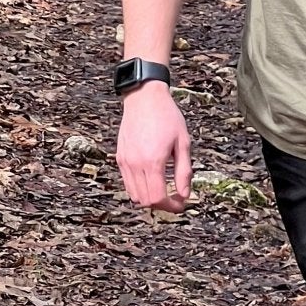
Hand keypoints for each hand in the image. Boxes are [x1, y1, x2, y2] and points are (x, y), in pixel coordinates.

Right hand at [117, 82, 192, 212]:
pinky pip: (128, 183)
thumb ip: (184, 171)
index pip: (158, 198)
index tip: (181, 205)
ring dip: (150, 198)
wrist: (144, 98)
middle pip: (145, 201)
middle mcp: (135, 164)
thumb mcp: (182, 143)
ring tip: (165, 191)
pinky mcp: (120, 158)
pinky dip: (139, 189)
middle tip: (176, 200)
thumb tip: (185, 194)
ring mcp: (125, 162)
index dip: (171, 207)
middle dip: (162, 205)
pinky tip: (152, 181)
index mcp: (153, 161)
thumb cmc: (166, 116)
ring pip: (134, 195)